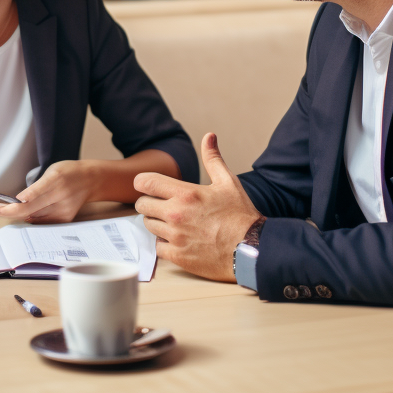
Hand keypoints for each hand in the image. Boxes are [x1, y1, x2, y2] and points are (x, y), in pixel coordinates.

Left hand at [0, 161, 92, 222]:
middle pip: (30, 209)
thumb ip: (36, 186)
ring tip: (6, 209)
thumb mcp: (52, 170)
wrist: (90, 180)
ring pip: (33, 217)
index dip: (24, 198)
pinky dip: (31, 218)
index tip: (9, 202)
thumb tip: (18, 202)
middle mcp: (60, 195)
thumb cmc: (68, 173)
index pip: (38, 190)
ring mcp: (63, 209)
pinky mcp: (65, 219)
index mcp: (56, 178)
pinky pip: (42, 222)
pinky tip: (25, 213)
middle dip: (9, 211)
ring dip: (18, 215)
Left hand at [134, 133, 260, 280]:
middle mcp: (176, 214)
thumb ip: (213, 159)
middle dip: (148, 203)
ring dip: (157, 222)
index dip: (142, 182)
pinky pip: (157, 247)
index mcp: (185, 194)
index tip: (147, 186)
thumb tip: (208, 136)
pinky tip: (178, 239)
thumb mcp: (228, 182)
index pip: (146, 182)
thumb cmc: (240, 214)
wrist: (251, 248)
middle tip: (162, 205)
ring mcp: (175, 236)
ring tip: (173, 222)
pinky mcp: (177, 256)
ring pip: (148, 226)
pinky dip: (164, 243)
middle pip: (142, 205)